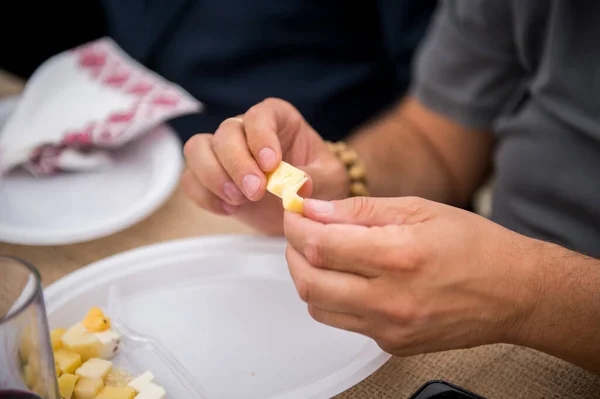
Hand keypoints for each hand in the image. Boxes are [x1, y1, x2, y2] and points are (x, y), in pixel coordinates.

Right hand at [182, 98, 347, 234]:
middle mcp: (245, 129)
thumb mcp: (330, 179)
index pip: (260, 116)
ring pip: (198, 149)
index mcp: (277, 119)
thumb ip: (316, 177)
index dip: (261, 137)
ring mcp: (223, 152)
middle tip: (255, 192)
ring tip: (238, 201)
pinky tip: (229, 210)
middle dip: (237, 163)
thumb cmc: (320, 182)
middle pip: (225, 133)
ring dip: (213, 176)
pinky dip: (204, 196)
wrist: (303, 205)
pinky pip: (190, 180)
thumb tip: (298, 184)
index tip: (271, 164)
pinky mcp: (209, 177)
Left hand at [283, 196, 543, 355]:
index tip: (294, 213)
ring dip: (308, 277)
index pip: (321, 244)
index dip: (296, 226)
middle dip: (292, 252)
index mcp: (398, 256)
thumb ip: (361, 211)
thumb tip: (315, 209)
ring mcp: (390, 328)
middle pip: (309, 282)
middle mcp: (391, 299)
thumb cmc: (475, 246)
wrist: (514, 293)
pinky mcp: (392, 344)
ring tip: (322, 254)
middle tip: (300, 233)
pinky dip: (333, 298)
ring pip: (318, 307)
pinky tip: (348, 278)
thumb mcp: (419, 210)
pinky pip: (343, 322)